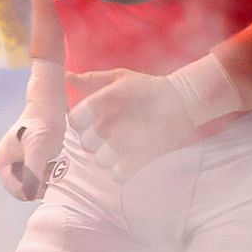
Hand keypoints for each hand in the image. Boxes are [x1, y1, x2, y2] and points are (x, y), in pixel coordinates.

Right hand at [0, 60, 65, 200]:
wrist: (49, 105)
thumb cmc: (43, 125)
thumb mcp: (37, 149)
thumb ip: (32, 172)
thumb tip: (29, 194)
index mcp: (1, 163)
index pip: (17, 190)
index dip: (34, 190)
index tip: (51, 180)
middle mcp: (6, 164)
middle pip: (24, 187)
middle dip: (40, 184)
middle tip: (55, 170)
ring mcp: (16, 161)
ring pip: (32, 182)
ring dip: (46, 178)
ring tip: (56, 164)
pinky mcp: (28, 157)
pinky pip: (37, 174)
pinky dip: (48, 172)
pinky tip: (56, 162)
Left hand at [66, 68, 191, 180]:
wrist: (184, 100)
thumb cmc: (148, 87)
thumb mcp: (121, 77)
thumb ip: (92, 79)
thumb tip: (67, 77)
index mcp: (106, 99)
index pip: (75, 120)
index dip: (80, 122)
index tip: (90, 120)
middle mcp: (112, 121)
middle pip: (86, 143)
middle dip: (95, 140)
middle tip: (110, 133)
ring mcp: (126, 142)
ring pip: (101, 160)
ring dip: (108, 156)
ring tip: (121, 146)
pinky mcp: (141, 158)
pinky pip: (118, 175)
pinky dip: (122, 170)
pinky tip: (129, 159)